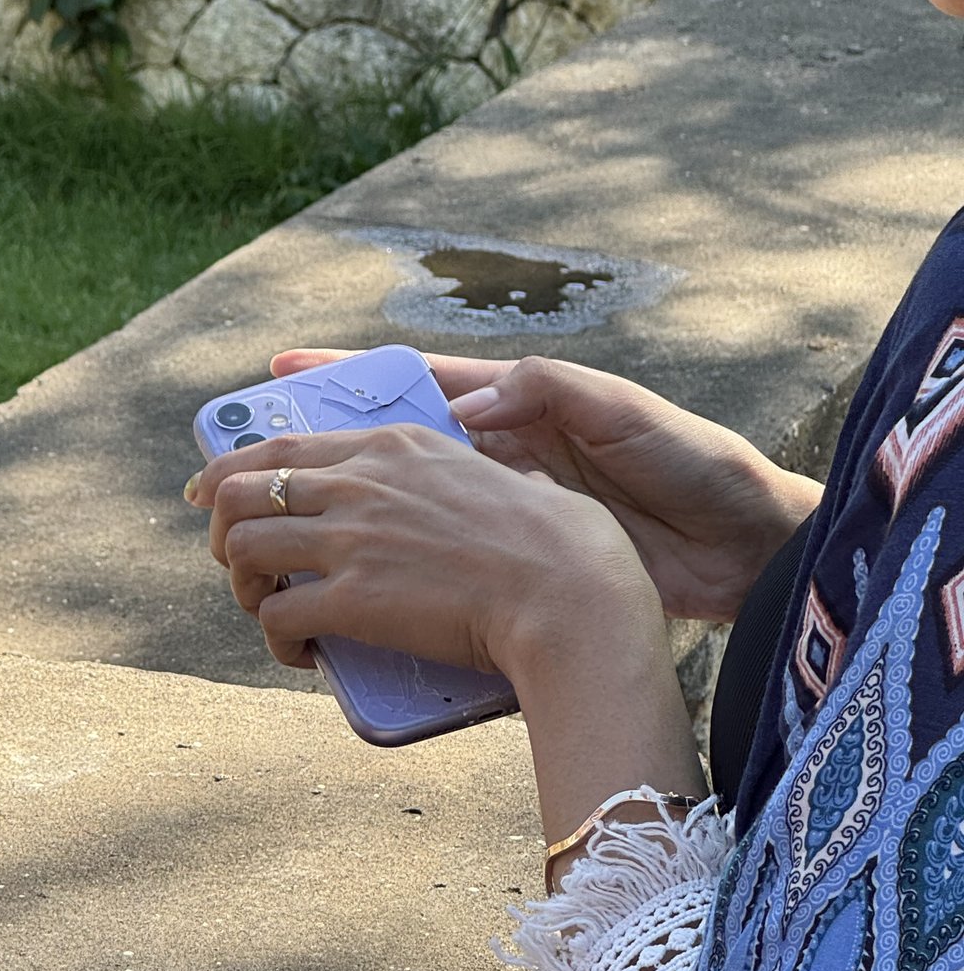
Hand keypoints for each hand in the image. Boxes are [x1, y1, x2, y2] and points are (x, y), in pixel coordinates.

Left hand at [185, 423, 657, 680]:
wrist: (571, 594)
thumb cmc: (556, 543)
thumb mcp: (489, 474)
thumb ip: (446, 475)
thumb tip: (441, 496)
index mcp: (394, 444)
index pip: (281, 446)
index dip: (230, 472)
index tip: (210, 496)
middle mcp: (362, 480)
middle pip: (238, 489)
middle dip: (222, 530)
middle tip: (238, 564)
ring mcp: (352, 538)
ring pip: (240, 548)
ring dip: (241, 586)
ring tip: (268, 609)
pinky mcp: (352, 599)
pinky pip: (274, 613)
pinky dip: (275, 638)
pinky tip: (299, 650)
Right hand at [271, 350, 821, 621]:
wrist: (738, 546)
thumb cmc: (689, 465)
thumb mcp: (619, 413)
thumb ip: (539, 394)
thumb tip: (455, 413)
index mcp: (511, 409)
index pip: (411, 383)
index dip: (342, 378)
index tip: (276, 374)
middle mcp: (488, 460)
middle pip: (375, 452)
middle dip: (302, 459)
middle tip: (232, 479)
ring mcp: (491, 517)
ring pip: (382, 517)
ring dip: (319, 525)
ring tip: (256, 539)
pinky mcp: (506, 570)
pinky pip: (420, 578)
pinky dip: (374, 586)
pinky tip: (333, 596)